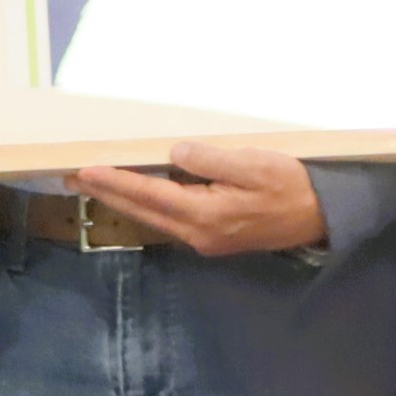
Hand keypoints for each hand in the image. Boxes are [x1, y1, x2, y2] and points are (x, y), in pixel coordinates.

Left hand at [66, 142, 326, 255]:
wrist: (321, 216)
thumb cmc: (290, 185)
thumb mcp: (252, 164)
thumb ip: (209, 161)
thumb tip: (174, 155)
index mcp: (206, 215)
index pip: (149, 195)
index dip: (116, 182)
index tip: (86, 170)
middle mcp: (199, 234)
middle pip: (144, 212)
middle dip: (109, 193)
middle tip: (74, 176)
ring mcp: (206, 240)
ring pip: (154, 217)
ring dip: (125, 200)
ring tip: (97, 183)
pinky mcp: (213, 238)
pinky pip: (170, 220)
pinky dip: (147, 205)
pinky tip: (138, 194)